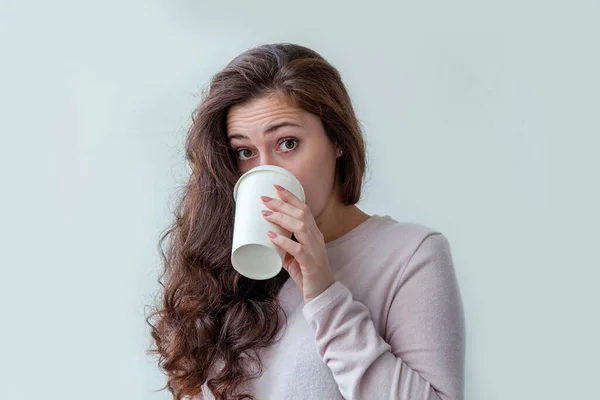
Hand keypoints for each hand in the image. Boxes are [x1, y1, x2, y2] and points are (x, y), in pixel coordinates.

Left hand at [261, 184, 334, 303]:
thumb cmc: (308, 273)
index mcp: (314, 233)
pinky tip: (271, 236)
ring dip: (281, 218)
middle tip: (265, 199)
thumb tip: (265, 238)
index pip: (304, 209)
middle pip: (301, 213)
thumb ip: (283, 246)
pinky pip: (297, 249)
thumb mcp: (294, 256)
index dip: (291, 197)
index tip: (275, 188)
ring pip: (300, 226)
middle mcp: (316, 237)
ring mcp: (315, 249)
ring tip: (265, 214)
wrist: (322, 293)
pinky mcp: (310, 263)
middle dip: (282, 203)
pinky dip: (283, 241)